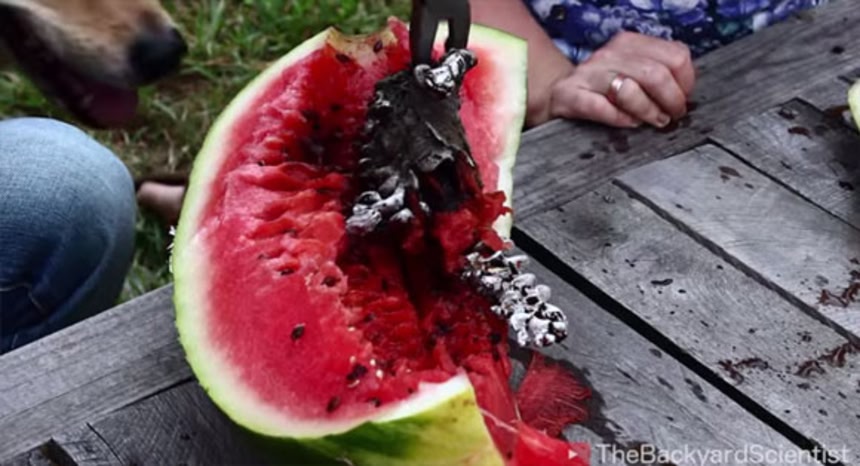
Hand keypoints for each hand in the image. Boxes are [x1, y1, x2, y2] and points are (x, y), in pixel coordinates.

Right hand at [545, 32, 695, 128]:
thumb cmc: (603, 88)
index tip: (682, 98)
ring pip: (630, 90)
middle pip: (656, 74)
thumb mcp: (632, 70)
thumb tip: (684, 93)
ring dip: (647, 112)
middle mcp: (609, 54)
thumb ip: (660, 73)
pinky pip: (600, 108)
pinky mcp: (570, 95)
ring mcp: (589, 74)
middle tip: (670, 116)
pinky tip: (626, 123)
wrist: (559, 93)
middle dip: (670, 101)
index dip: (686, 82)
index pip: (676, 56)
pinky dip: (619, 119)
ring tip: (650, 121)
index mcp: (630, 43)